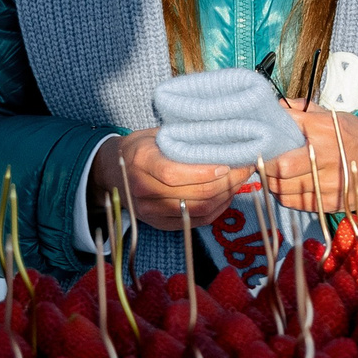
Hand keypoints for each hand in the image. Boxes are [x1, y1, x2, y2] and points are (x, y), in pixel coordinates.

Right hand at [92, 130, 243, 232]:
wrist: (112, 171)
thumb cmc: (140, 147)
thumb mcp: (156, 134)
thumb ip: (184, 138)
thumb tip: (225, 136)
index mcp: (140, 161)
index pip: (173, 173)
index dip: (204, 172)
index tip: (227, 164)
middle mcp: (142, 191)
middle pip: (192, 195)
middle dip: (226, 183)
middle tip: (245, 168)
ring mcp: (150, 211)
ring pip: (198, 210)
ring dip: (226, 196)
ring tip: (240, 180)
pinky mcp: (160, 224)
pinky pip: (196, 221)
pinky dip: (218, 209)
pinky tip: (228, 194)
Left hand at [262, 105, 357, 212]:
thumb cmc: (357, 137)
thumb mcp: (334, 116)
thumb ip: (304, 110)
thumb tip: (278, 106)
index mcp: (324, 129)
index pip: (284, 128)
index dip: (268, 132)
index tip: (262, 136)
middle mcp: (325, 156)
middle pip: (279, 166)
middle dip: (266, 163)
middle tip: (264, 160)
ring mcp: (328, 183)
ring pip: (282, 188)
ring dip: (272, 181)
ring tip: (273, 174)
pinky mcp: (329, 202)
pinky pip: (294, 202)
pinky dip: (284, 195)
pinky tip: (287, 187)